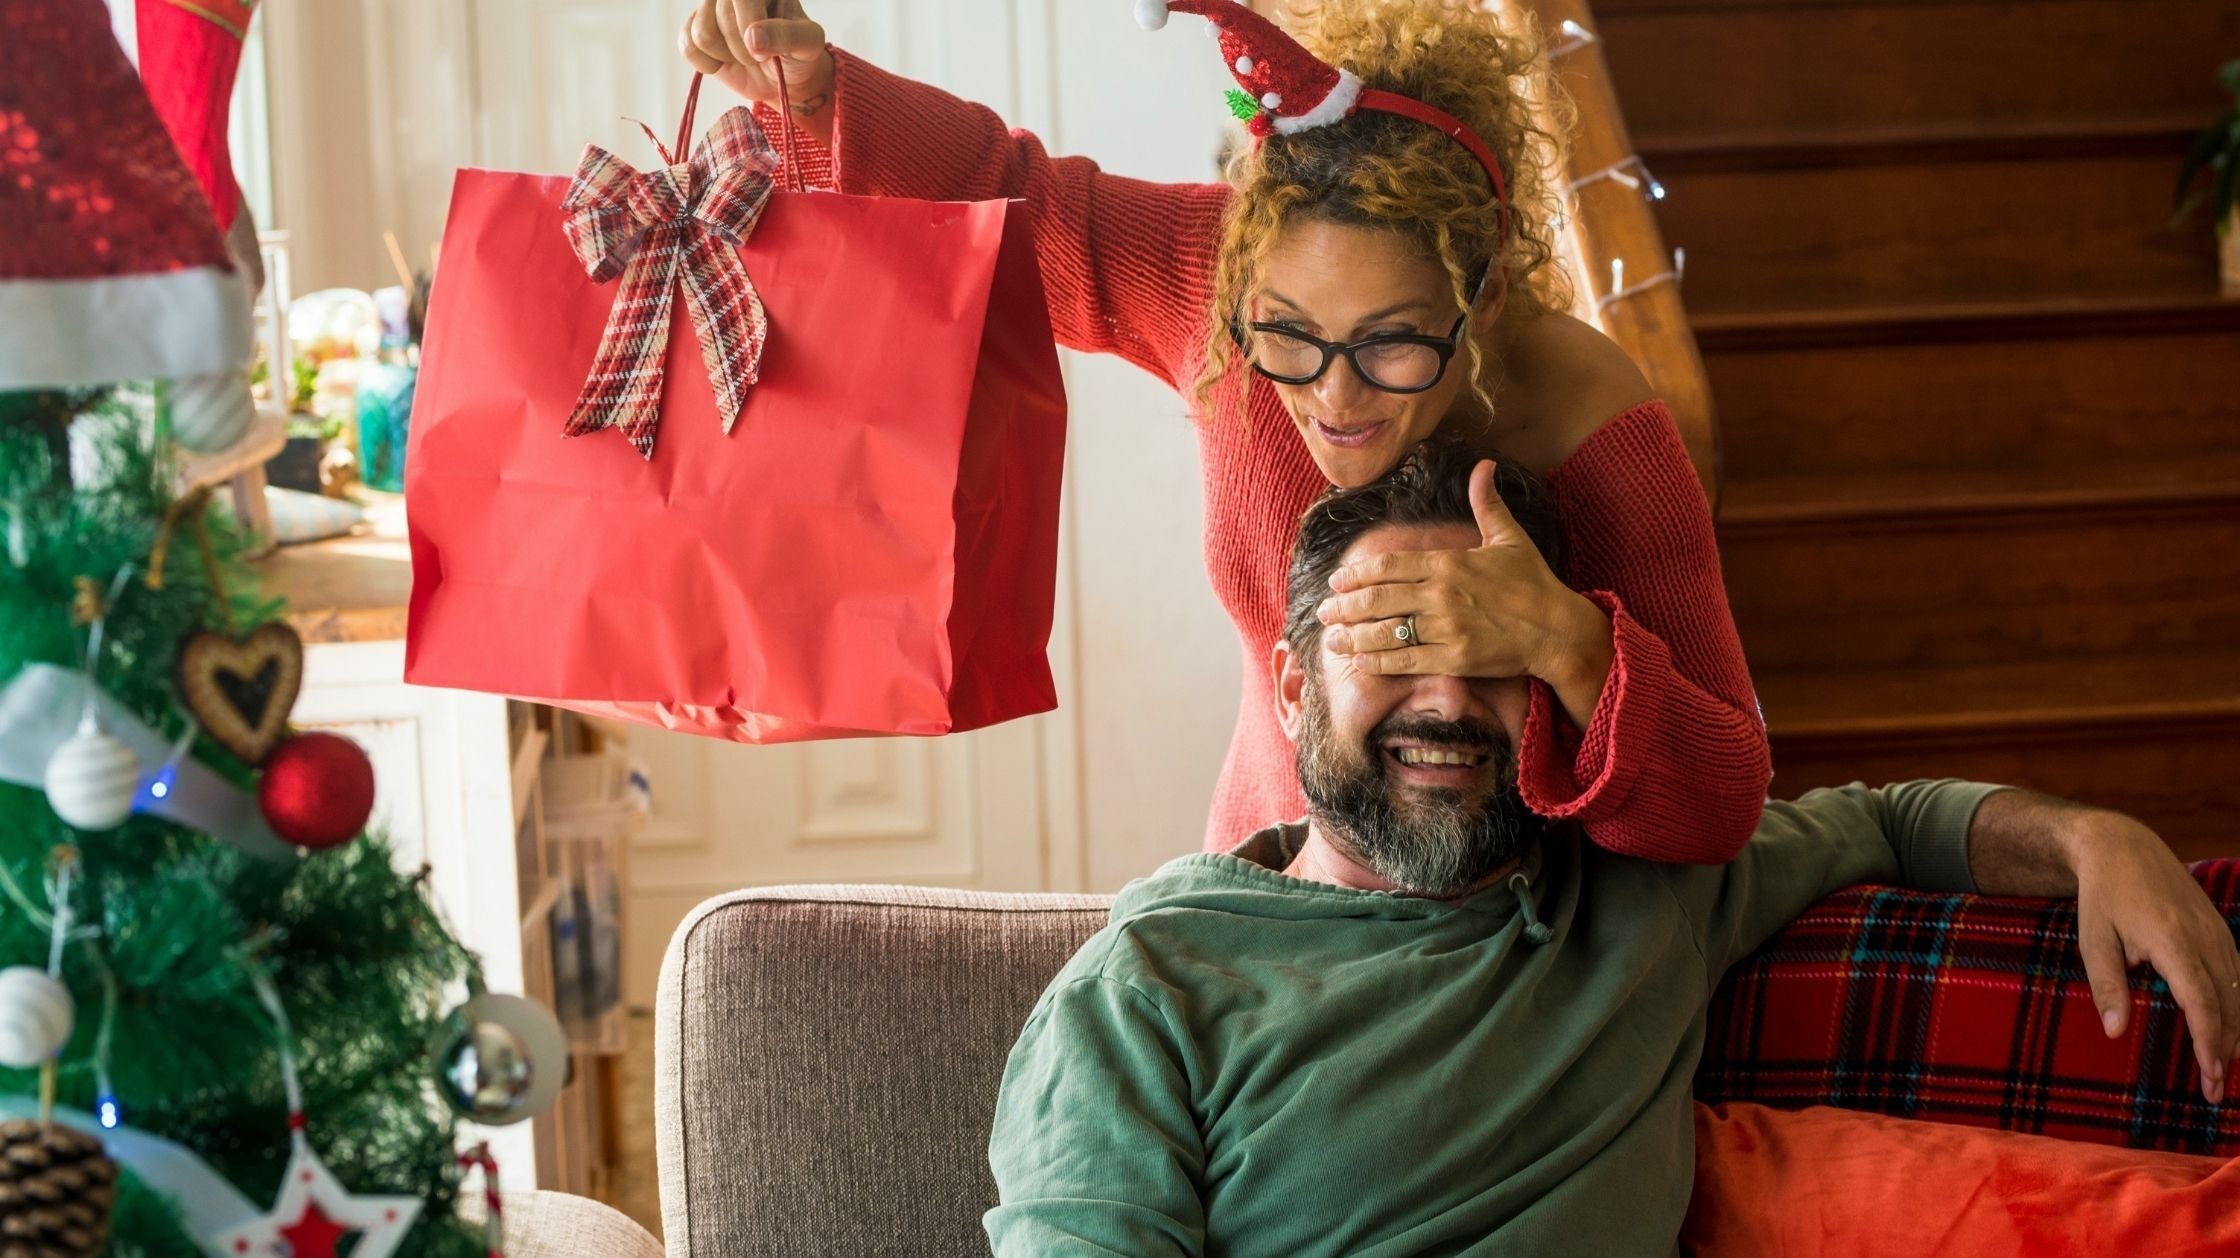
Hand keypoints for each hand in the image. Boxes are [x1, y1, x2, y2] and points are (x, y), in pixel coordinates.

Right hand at [680, 1, 835, 133]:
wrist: (783, 77)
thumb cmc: (798, 54)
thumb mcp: (808, 44)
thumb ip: (787, 36)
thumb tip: (753, 37)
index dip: (748, 26)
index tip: (764, 51)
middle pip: (720, 18)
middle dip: (741, 50)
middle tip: (759, 57)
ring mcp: (711, 8)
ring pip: (701, 33)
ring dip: (725, 56)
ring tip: (743, 57)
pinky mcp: (694, 28)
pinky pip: (687, 46)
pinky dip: (707, 64)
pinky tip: (724, 62)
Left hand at [1316, 459, 1613, 727]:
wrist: (1558, 630)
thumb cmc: (1534, 583)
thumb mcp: (1510, 537)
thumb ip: (1487, 503)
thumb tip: (1484, 465)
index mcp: (1449, 563)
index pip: (1389, 565)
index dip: (1358, 573)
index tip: (1338, 580)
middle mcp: (1441, 594)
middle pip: (1379, 599)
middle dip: (1346, 606)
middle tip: (1324, 611)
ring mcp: (1446, 628)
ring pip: (1387, 631)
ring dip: (1354, 637)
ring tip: (1333, 640)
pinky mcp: (1454, 658)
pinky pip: (1407, 660)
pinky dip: (1380, 661)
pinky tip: (1362, 662)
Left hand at [2068, 816, 2239, 1102]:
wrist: (2124, 848)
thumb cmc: (2103, 896)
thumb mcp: (2093, 939)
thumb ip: (2106, 985)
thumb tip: (2114, 1032)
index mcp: (2173, 939)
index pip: (2200, 999)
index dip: (2209, 1039)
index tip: (2209, 1073)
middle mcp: (2205, 937)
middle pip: (2228, 1003)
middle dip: (2224, 1050)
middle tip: (2213, 1092)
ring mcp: (2218, 933)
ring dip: (2236, 1034)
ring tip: (2223, 1073)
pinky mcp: (2221, 932)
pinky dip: (2239, 1008)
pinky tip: (2233, 1035)